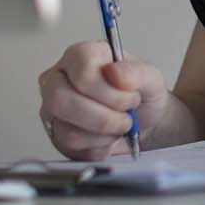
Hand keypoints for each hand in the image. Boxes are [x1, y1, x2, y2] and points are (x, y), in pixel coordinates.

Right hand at [37, 42, 170, 160]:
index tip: (129, 95)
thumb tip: (114, 72)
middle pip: (61, 99)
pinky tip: (109, 136)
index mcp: (79, 56)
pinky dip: (100, 147)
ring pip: (68, 130)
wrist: (145, 123)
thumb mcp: (151, 78)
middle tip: (127, 117)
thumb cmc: (141, 94)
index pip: (80, 68)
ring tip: (120, 125)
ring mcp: (53, 110)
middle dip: (103, 117)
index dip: (108, 89)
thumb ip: (136, 72)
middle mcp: (58, 80)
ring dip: (105, 133)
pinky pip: (73, 148)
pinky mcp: (56, 136)